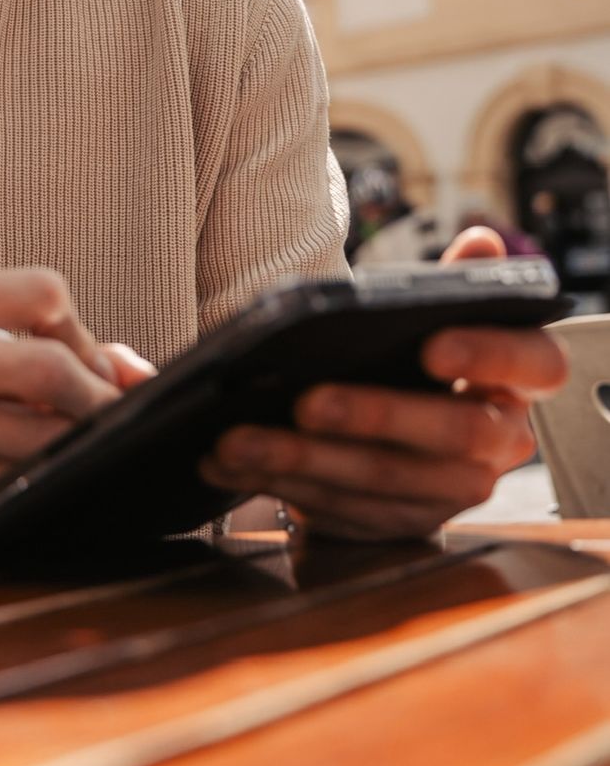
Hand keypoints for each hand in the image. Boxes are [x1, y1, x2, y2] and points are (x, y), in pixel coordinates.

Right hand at [0, 268, 123, 561]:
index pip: (40, 292)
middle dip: (96, 398)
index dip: (83, 334)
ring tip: (62, 448)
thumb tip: (138, 372)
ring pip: (43, 435)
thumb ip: (48, 345)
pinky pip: (19, 482)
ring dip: (73, 448)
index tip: (90, 366)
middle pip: (48, 366)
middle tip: (103, 416)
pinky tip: (28, 481)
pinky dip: (43, 484)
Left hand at [200, 226, 568, 540]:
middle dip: (375, 416)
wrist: (390, 433)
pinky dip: (279, 484)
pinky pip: (341, 508)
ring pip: (384, 480)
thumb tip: (482, 243)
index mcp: (515, 379)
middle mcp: (498, 442)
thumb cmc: (410, 361)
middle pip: (454, 434)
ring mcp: (449, 491)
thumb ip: (453, 285)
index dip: (491, 356)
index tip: (433, 346)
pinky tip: (229, 462)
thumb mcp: (430, 320)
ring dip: (304, 461)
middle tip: (307, 402)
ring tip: (238, 438)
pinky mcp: (397, 522)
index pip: (535, 363)